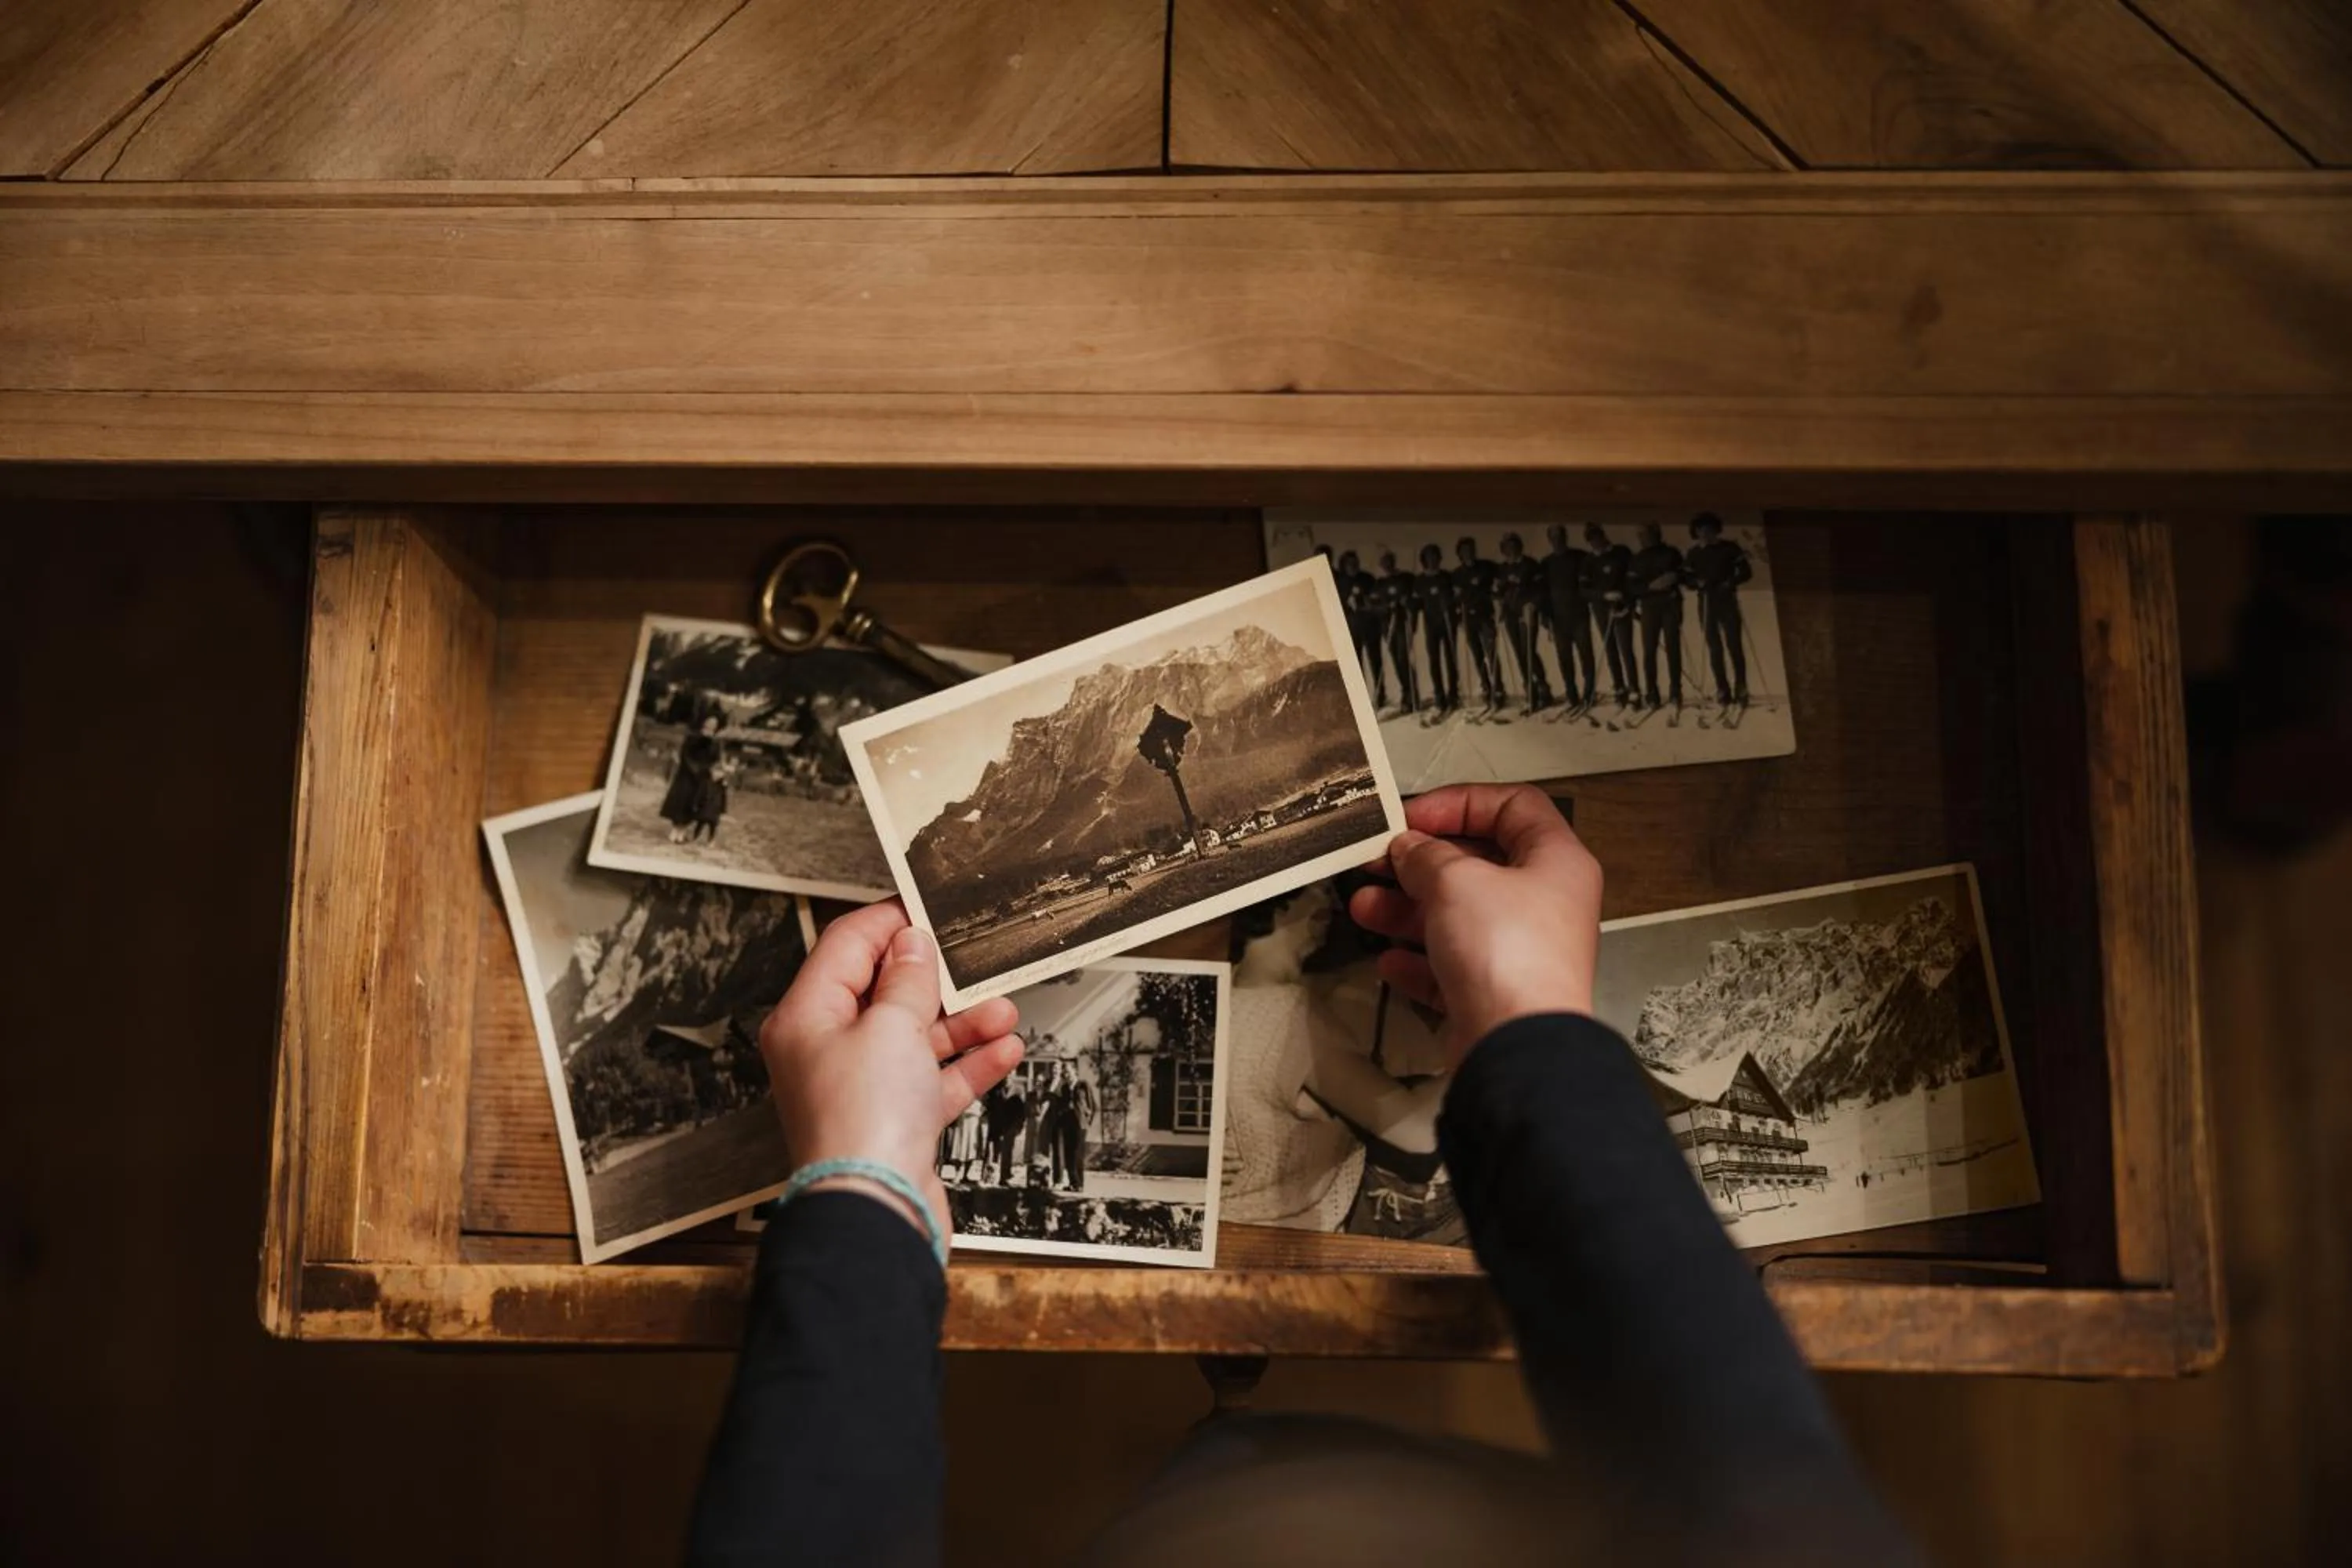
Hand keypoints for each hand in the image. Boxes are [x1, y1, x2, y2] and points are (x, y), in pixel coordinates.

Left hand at [759, 901, 1023, 1240]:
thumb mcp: (892, 1026)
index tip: (928, 907)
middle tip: (972, 960)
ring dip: (962, 1022)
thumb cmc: (865, 1122)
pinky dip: (967, 1064)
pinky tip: (1003, 1049)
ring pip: (916, 1038)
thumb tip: (911, 945)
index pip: (845, 947)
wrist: (878, 1209)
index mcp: (806, 1018)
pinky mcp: (894, 1122)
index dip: (889, 923)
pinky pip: (933, 1080)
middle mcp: (827, 1051)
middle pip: (884, 994)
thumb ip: (906, 980)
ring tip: (1003, 1010)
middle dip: (935, 980)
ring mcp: (862, 1088)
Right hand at [1348, 784, 1601, 1067]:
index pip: (1513, 806)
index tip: (1413, 817)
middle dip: (1419, 862)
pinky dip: (1418, 962)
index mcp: (1556, 861)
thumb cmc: (1507, 952)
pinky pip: (1450, 967)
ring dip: (1406, 910)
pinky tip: (1389, 961)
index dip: (1459, 803)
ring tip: (1364, 907)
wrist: (1516, 1044)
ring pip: (1457, 917)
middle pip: (1477, 864)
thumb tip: (1409, 848)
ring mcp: (1520, 951)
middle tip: (1376, 860)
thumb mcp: (1455, 880)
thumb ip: (1425, 855)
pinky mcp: (1495, 993)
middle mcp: (1545, 903)